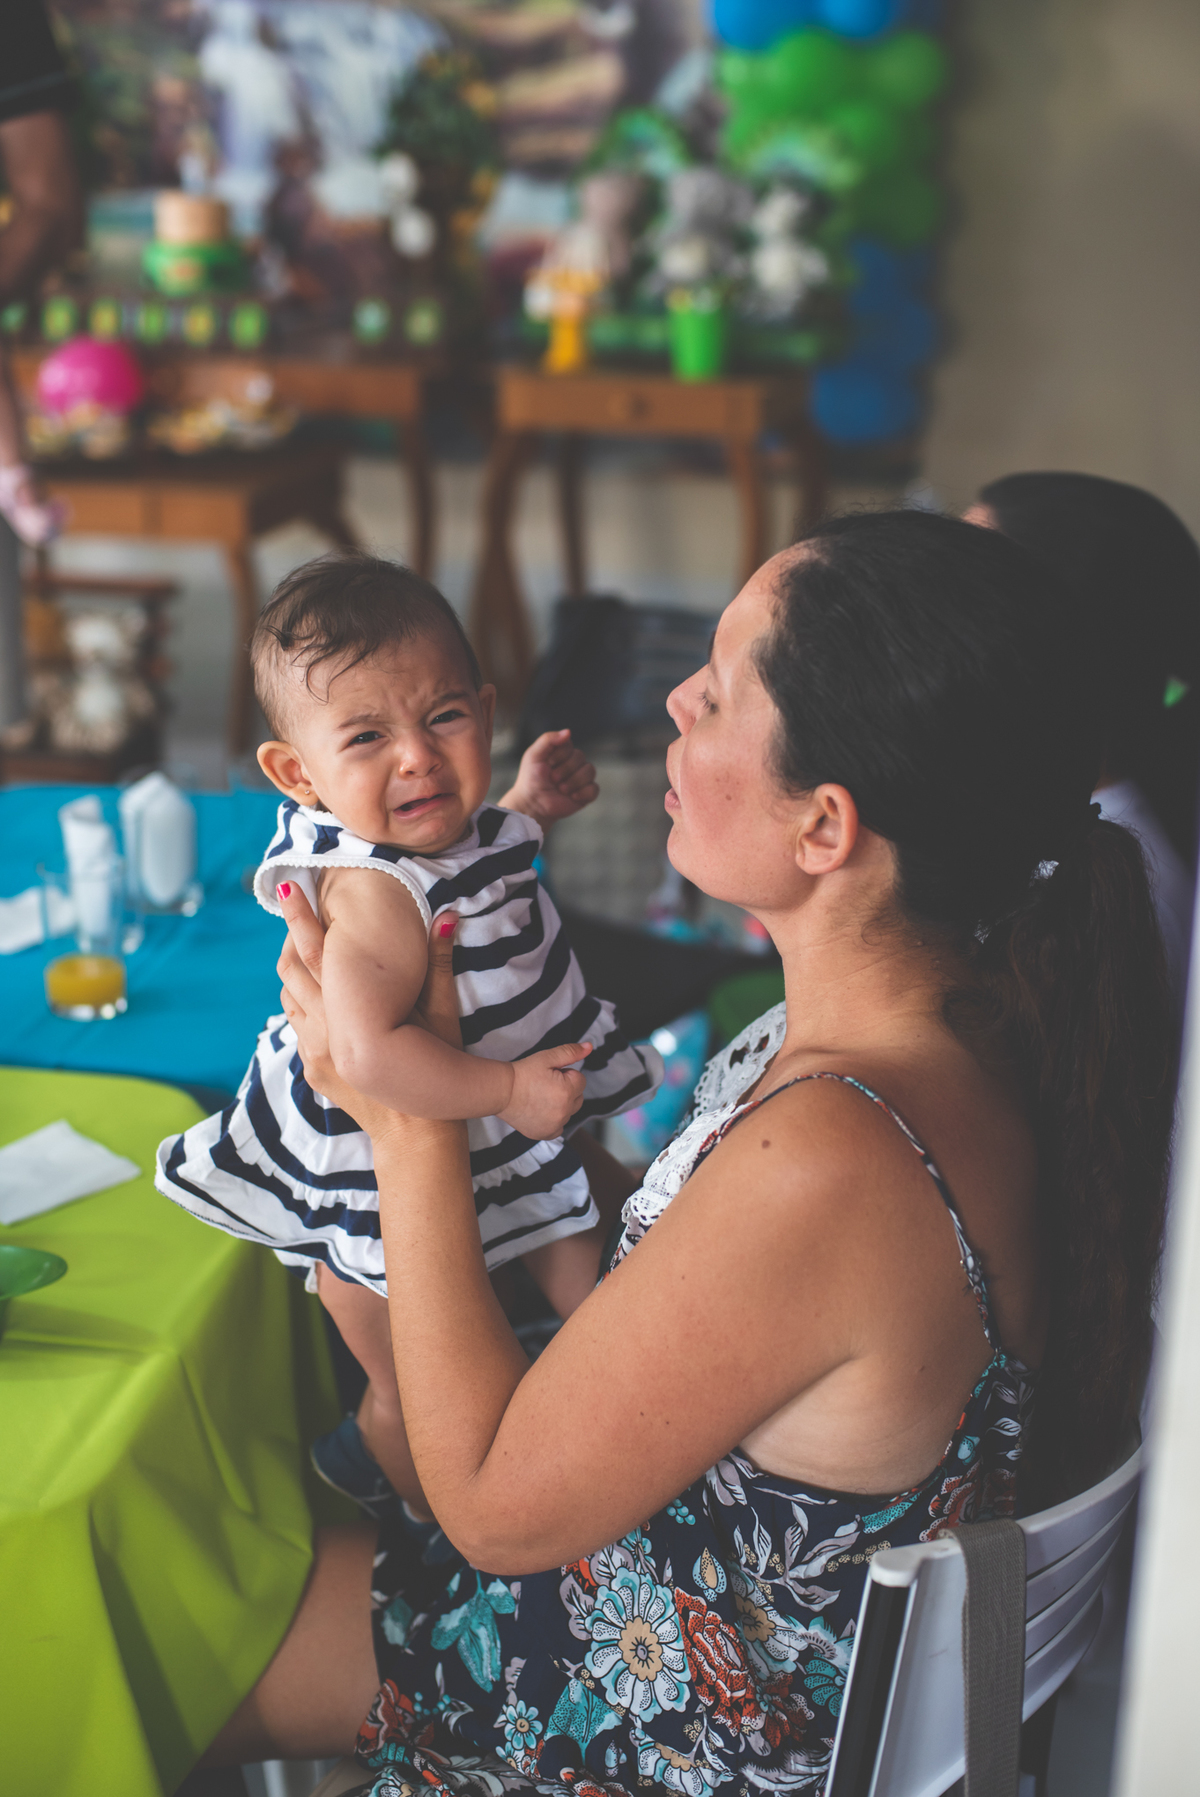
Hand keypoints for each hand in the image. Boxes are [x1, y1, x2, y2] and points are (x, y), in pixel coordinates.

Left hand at [276, 882, 464, 1137]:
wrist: (417, 1134)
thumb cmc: (435, 1067)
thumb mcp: (442, 1014)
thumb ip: (438, 963)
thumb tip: (446, 915)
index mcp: (349, 1008)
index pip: (315, 950)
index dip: (300, 915)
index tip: (288, 886)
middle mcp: (322, 1028)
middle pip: (291, 969)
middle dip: (291, 937)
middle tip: (296, 909)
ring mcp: (313, 1052)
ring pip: (288, 998)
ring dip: (295, 973)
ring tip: (307, 952)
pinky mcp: (312, 1071)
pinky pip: (297, 1027)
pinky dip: (303, 1006)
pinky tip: (321, 999)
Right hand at [498, 1041, 591, 1139]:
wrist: (501, 1091)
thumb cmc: (523, 1073)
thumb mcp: (547, 1057)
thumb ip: (570, 1052)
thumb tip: (589, 1047)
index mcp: (567, 1092)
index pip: (580, 1080)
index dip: (566, 1074)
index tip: (550, 1075)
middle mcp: (563, 1112)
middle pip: (578, 1098)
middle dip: (567, 1090)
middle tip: (545, 1085)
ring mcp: (555, 1125)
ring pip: (569, 1112)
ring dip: (561, 1104)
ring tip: (540, 1097)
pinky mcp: (545, 1134)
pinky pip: (559, 1127)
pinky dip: (554, 1120)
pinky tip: (541, 1110)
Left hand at [499, 730, 598, 827]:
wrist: (533, 804)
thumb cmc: (531, 779)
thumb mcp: (533, 755)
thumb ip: (548, 739)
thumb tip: (568, 732)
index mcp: (562, 752)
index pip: (569, 746)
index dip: (559, 755)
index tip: (548, 764)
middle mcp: (574, 763)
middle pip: (580, 757)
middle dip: (565, 770)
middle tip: (553, 779)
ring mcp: (581, 778)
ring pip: (590, 771)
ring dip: (574, 781)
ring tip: (561, 789)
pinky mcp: (586, 794)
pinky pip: (594, 789)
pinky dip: (583, 793)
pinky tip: (572, 797)